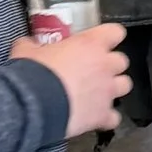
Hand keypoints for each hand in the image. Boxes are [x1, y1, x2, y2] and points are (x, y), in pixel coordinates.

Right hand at [11, 21, 130, 137]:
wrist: (33, 104)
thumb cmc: (33, 72)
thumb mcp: (26, 51)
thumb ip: (32, 45)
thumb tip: (27, 44)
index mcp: (90, 44)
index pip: (115, 32)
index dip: (109, 37)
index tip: (99, 42)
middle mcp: (105, 66)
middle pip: (122, 61)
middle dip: (110, 65)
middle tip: (93, 70)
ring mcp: (108, 91)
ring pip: (125, 85)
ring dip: (114, 88)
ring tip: (98, 93)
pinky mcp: (103, 115)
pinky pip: (114, 117)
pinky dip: (106, 118)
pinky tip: (95, 119)